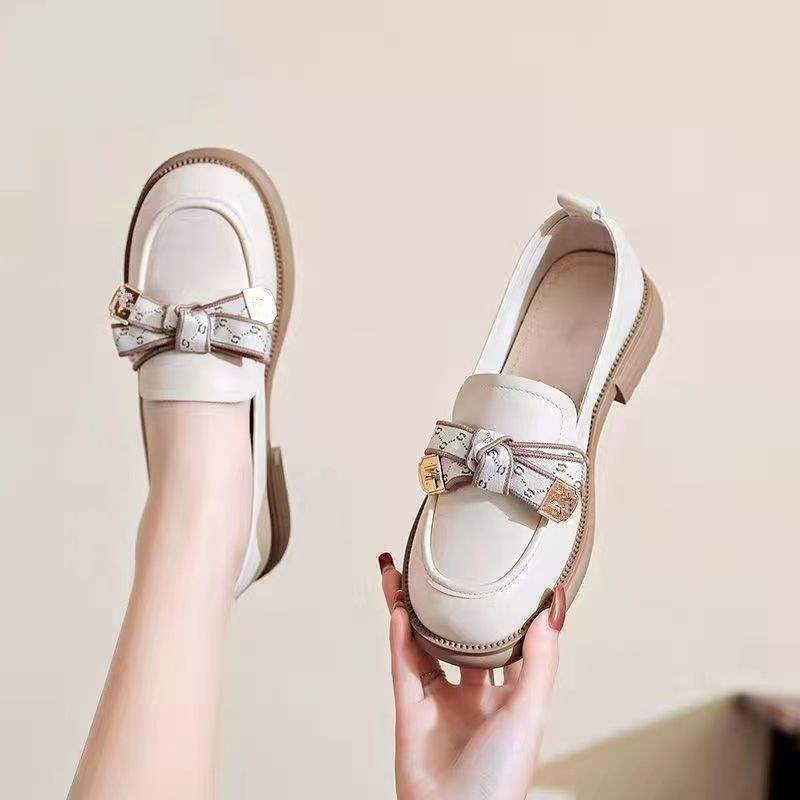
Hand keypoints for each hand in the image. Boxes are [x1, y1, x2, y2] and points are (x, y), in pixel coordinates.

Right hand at [378, 553, 563, 799]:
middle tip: (438, 569)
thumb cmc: (502, 780)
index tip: (497, 577)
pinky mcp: (410, 713)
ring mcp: (438, 705)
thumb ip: (540, 661)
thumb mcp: (530, 712)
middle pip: (456, 641)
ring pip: (422, 647)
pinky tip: (399, 608)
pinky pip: (404, 667)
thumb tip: (553, 611)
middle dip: (446, 608)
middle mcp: (471, 698)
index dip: (499, 614)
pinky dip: (400, 638)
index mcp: (506, 699)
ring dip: (412, 613)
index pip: (504, 646)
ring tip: (403, 577)